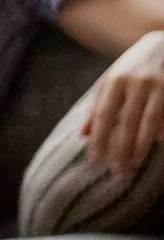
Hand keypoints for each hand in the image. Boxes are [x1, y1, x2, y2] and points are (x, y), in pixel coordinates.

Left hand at [85, 31, 163, 175]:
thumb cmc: (133, 66)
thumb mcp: (110, 79)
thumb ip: (97, 106)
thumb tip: (83, 135)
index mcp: (116, 81)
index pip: (104, 115)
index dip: (99, 138)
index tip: (94, 160)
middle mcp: (138, 83)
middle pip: (127, 123)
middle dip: (120, 149)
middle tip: (115, 172)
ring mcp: (161, 86)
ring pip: (150, 122)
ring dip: (141, 147)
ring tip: (133, 166)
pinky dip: (163, 131)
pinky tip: (157, 145)